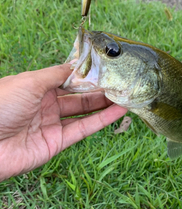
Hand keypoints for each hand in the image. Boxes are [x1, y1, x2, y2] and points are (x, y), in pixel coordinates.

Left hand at [0, 64, 126, 180]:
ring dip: (104, 104)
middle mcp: (44, 104)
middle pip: (77, 95)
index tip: (107, 67)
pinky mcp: (55, 144)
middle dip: (99, 89)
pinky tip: (117, 111)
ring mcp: (50, 124)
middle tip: (122, 82)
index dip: (86, 74)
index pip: (66, 78)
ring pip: (83, 112)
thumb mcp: (29, 82)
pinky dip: (101, 121)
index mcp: (35, 86)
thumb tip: (77, 65)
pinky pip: (82, 130)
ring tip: (126, 96)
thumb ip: (56, 74)